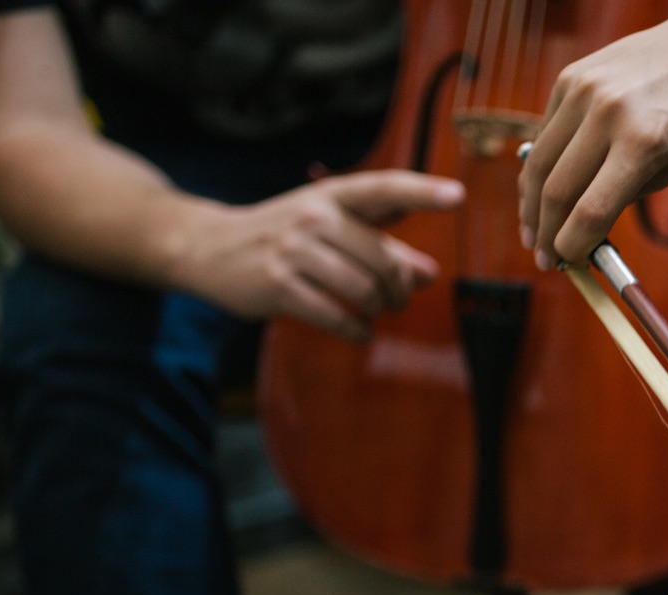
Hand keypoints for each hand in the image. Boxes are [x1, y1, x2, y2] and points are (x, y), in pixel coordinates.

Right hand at [170, 170, 465, 340]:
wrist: (209, 247)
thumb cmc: (285, 235)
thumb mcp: (331, 227)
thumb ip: (382, 245)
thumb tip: (429, 274)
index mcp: (332, 195)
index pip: (384, 189)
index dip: (423, 192)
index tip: (458, 196)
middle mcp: (314, 217)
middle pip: (384, 262)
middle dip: (400, 289)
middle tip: (398, 300)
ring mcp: (294, 251)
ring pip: (364, 292)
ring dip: (379, 310)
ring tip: (375, 312)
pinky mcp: (279, 286)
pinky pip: (337, 317)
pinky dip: (357, 331)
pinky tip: (360, 332)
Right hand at [517, 3, 667, 269]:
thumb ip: (626, 196)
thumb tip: (581, 230)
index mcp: (643, 143)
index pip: (591, 211)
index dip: (572, 246)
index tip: (566, 264)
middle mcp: (608, 114)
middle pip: (557, 191)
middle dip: (546, 233)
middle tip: (544, 259)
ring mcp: (584, 91)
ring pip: (540, 162)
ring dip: (531, 206)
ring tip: (532, 233)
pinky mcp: (570, 77)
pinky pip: (545, 132)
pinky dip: (540, 166)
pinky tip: (542, 191)